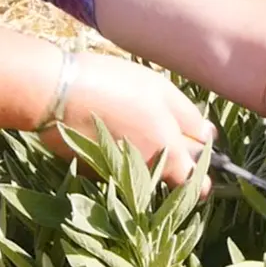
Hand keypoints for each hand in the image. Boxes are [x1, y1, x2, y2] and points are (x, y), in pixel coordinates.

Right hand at [41, 52, 216, 191]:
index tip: (195, 148)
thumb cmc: (113, 85)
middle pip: (172, 182)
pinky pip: (118, 170)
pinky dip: (119, 157)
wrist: (56, 95)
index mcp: (170, 155)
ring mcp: (120, 177)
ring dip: (147, 161)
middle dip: (178, 168)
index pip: (199, 180)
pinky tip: (109, 130)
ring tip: (133, 129)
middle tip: (166, 139)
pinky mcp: (95, 174)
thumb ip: (189, 117)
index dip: (202, 164)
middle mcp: (147, 175)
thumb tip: (209, 137)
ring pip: (145, 176)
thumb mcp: (159, 90)